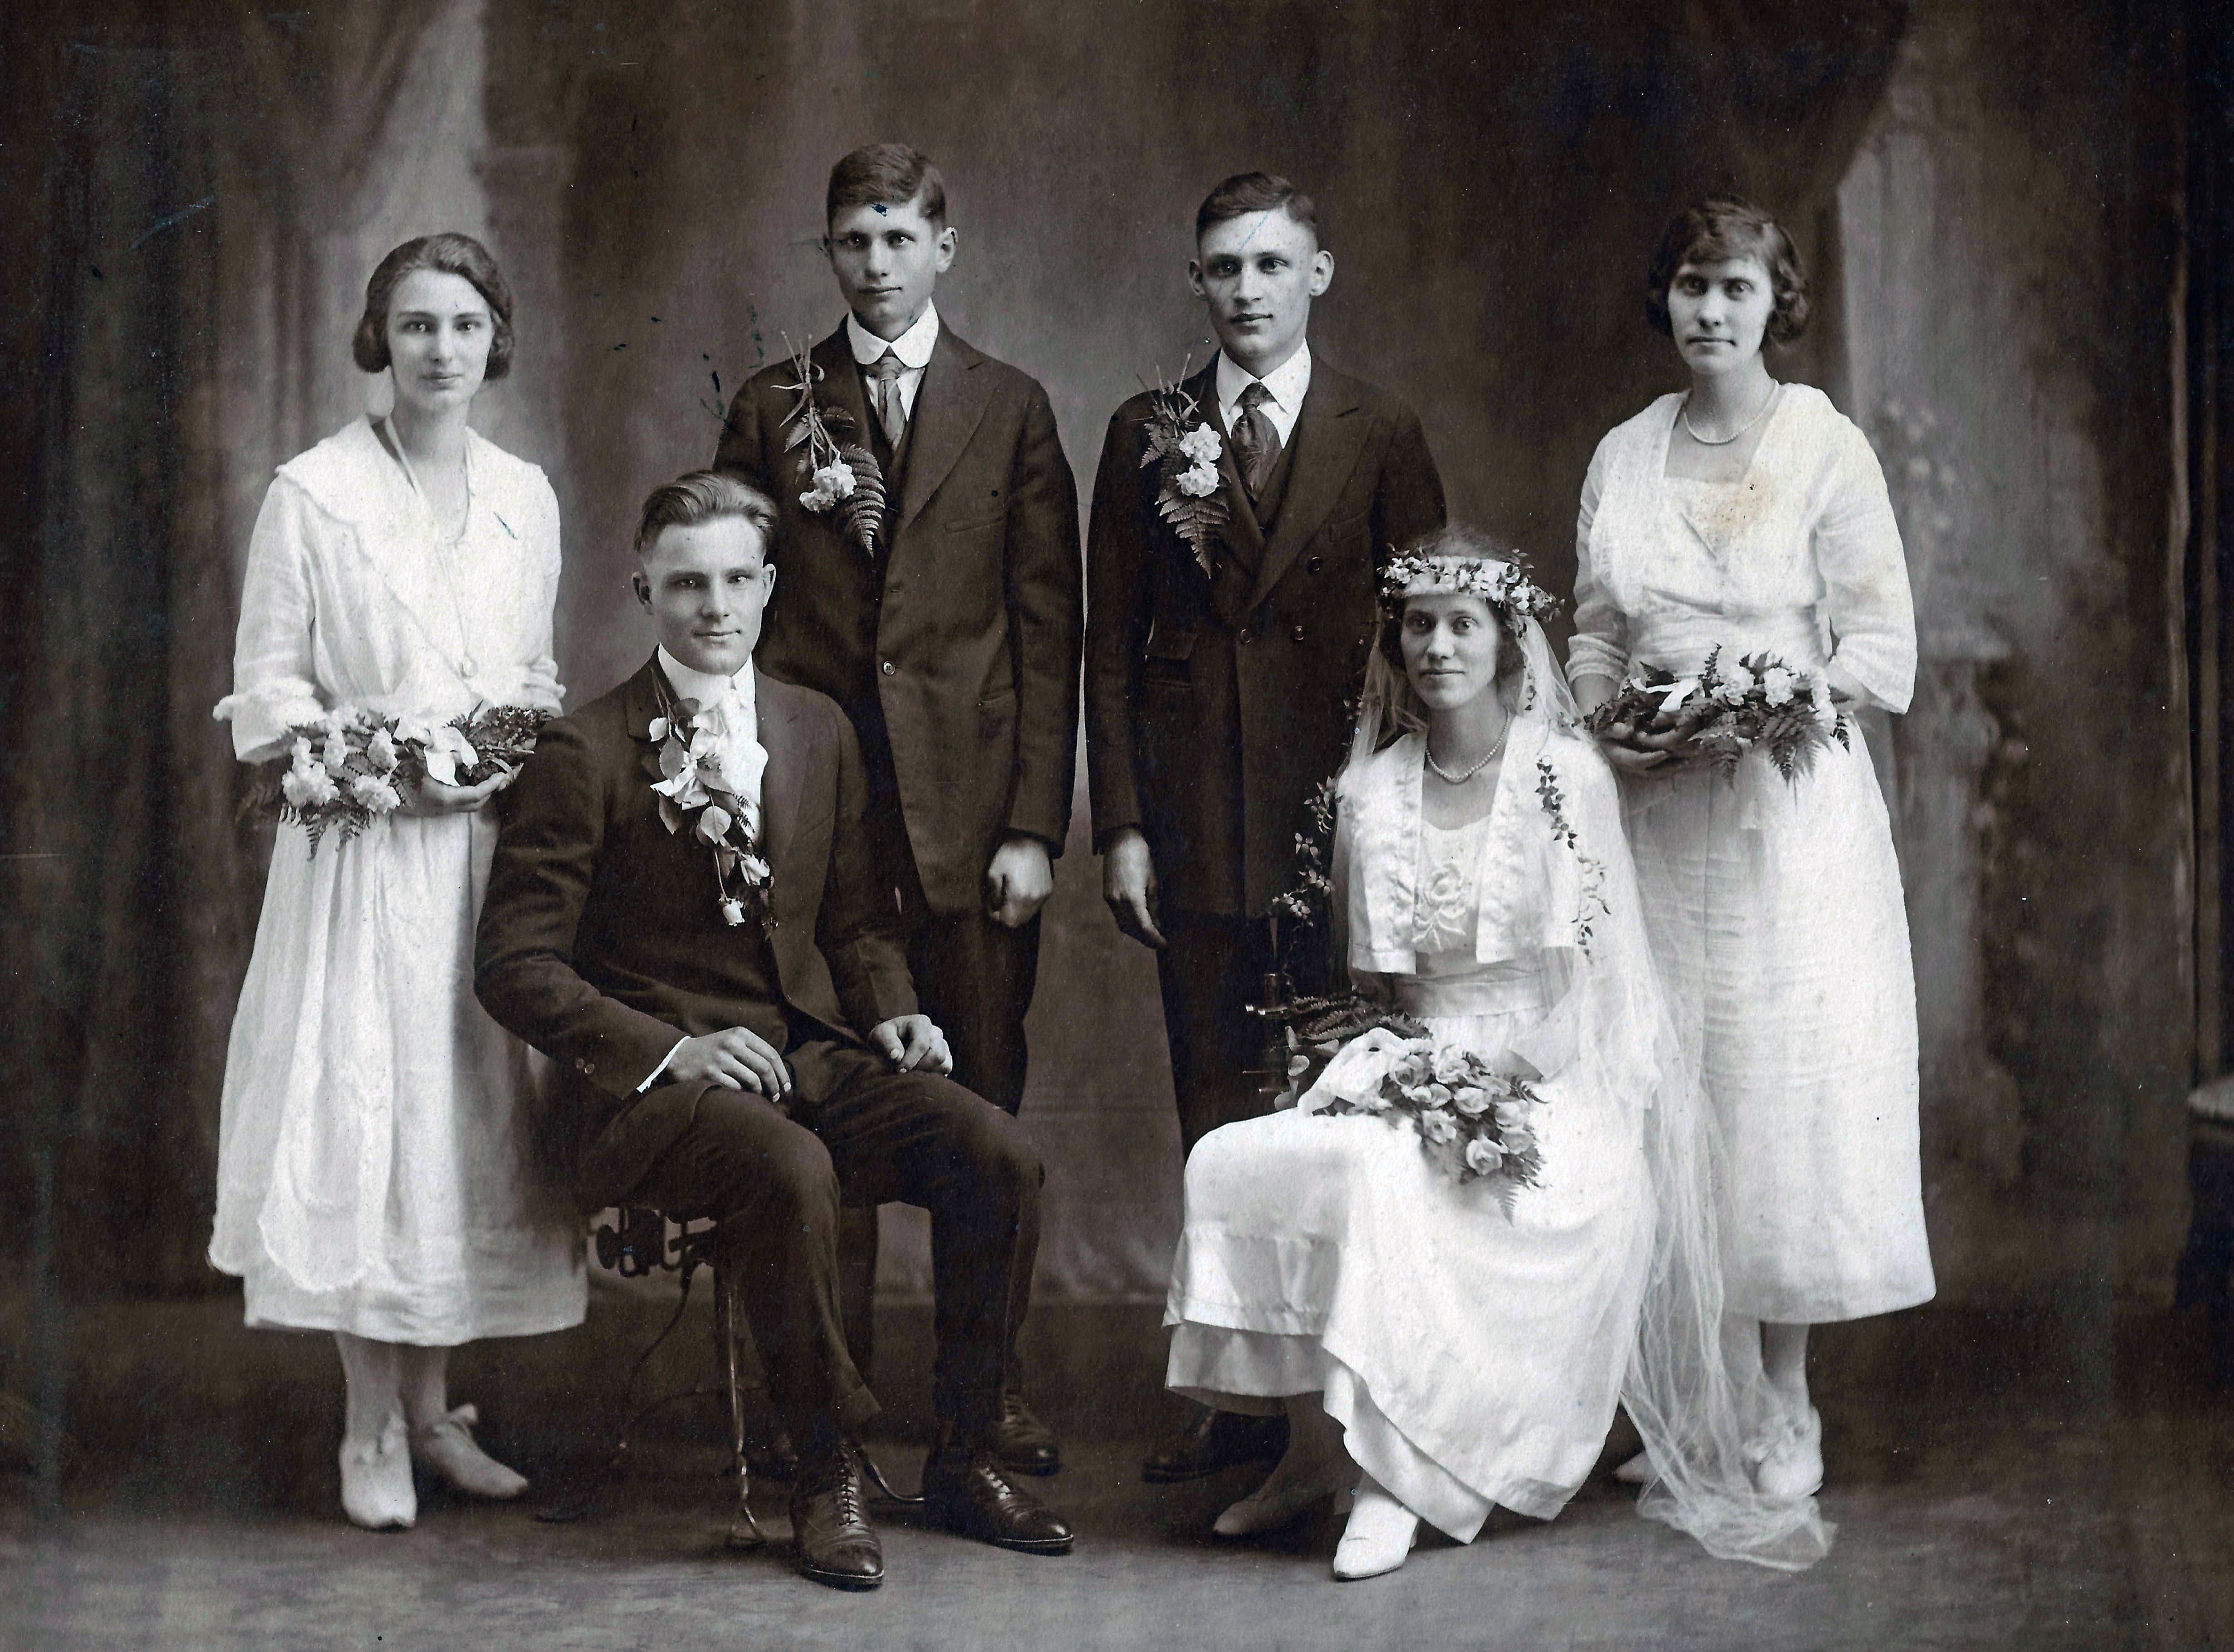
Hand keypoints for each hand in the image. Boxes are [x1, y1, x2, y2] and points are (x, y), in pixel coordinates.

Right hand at [402, 768, 514, 815]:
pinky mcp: (429, 811)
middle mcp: (443, 809)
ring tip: (483, 780)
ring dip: (476, 795)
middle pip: (474, 805)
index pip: (477, 794)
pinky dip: (465, 796)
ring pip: (465, 807)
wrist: (376, 787)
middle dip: (488, 792)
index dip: (491, 785)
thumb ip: (448, 759)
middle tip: (496, 778)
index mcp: (444, 798)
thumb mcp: (425, 760)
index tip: (500, 776)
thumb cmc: (399, 771)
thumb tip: (465, 758)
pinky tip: (463, 784)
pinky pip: (454, 806)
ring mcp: (435, 812)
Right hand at [664, 1026, 792, 1097]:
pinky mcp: (710, 1073)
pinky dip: (743, 1095)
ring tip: (762, 1098)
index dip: (782, 1072)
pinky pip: (736, 1088)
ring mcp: (720, 1058)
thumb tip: (778, 1073)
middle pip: (765, 1068)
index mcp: (740, 1034)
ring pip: (752, 1080)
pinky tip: (744, 1097)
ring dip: (761, 1093)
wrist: (678, 1056)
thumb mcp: (732, 1042)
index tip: (787, 1086)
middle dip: (775, 1085)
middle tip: (777, 1097)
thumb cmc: (711, 1051)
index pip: (771, 1054)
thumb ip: (753, 1052)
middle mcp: (732, 1044)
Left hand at [870, 1014, 951, 1073]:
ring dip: (926, 1071)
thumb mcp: (880, 1036)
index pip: (922, 1045)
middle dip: (919, 1067)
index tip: (899, 1070)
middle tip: (903, 1070)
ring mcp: (943, 1044)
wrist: (889, 1044)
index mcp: (920, 1022)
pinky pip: (946, 1069)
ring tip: (910, 1069)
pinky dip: (933, 1074)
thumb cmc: (884, 1038)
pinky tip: (919, 1072)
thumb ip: (888, 1044)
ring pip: (944, 1064)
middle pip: (936, 1056)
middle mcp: (935, 1032)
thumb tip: (897, 1056)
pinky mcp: (946, 1057)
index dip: (910, 1061)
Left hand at [983, 835, 1053, 928]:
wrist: (1032, 840)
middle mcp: (1034, 899)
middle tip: (999, 901)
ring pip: (1028, 915)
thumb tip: (995, 906)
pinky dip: (1027, 904)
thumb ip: (993, 894)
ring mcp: (1043, 896)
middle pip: (1018, 921)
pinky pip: (1036, 906)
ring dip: (1017, 910)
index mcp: (1019, 896)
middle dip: (1007, 914)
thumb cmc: (1010, 854)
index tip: (992, 904)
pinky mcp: (1048, 890)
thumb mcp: (993, 871)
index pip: (1008, 921)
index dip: (997, 915)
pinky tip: (1020, 890)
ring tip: (1009, 895)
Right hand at [1101, 827, 1165, 949]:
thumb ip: (1155, 905)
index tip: (1165, 944)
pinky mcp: (1107, 894)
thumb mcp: (1153, 881)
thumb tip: (1158, 925)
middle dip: (1146, 939)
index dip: (1155, 939)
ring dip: (1136, 933)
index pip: (1144, 927)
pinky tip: (1139, 921)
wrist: (1121, 839)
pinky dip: (1129, 922)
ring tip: (1151, 934)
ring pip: (1122, 925)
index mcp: (1131, 897)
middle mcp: (1117, 900)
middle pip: (1131, 930)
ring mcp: (1110, 898)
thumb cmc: (1142, 856)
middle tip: (1159, 942)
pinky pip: (1118, 915)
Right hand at [1592, 706, 1706, 772]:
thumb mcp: (1605, 728)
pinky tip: (1682, 762)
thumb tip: (1629, 731)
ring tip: (1689, 762)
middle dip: (1670, 767)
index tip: (1666, 752)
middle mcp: (1630, 766)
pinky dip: (1670, 768)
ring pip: (1657, 773)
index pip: (1638, 760)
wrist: (1599, 740)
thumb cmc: (1602, 732)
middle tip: (1687, 760)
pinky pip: (1658, 772)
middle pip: (1652, 771)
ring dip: (1673, 769)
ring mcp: (1637, 768)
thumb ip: (1615, 729)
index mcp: (1620, 756)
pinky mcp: (1642, 767)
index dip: (1653, 758)